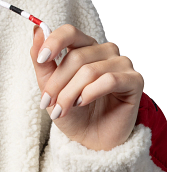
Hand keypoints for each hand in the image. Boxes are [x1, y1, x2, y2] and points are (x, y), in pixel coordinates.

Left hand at [30, 24, 143, 150]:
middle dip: (57, 82)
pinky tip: (83, 102)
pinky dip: (91, 92)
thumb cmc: (73, 112)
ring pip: (90, 71)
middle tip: (47, 102)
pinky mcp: (134, 80)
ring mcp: (121, 63)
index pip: (70, 32)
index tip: (41, 59)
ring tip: (63, 108)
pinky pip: (109, 80)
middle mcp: (105, 50)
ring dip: (71, 93)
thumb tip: (37, 30)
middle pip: (76, 56)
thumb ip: (43, 60)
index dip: (54, 42)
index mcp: (84, 46)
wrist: (91, 142)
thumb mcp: (50, 87)